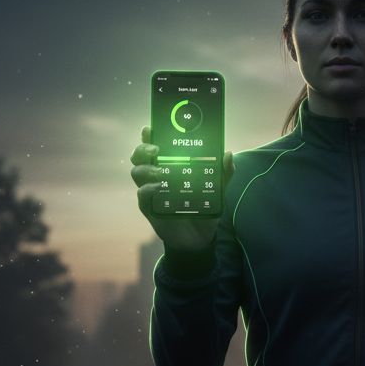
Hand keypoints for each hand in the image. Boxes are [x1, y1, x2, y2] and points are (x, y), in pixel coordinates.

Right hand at [130, 124, 235, 250]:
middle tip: (156, 149)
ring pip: (137, 172)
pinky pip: (142, 195)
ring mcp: (151, 191)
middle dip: (143, 148)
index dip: (149, 136)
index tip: (150, 128)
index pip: (154, 146)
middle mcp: (156, 175)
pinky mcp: (150, 208)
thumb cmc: (204, 208)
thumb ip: (223, 173)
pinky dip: (148, 189)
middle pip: (139, 156)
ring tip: (161, 172)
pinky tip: (158, 188)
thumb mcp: (217, 190)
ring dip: (146, 169)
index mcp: (169, 165)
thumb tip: (228, 154)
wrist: (199, 238)